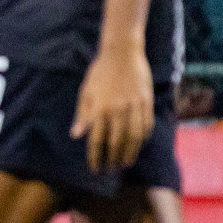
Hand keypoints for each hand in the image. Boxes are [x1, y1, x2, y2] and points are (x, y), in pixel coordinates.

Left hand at [72, 41, 153, 172]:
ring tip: (125, 163)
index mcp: (99, 109)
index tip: (95, 168)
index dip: (95, 157)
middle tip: (111, 169)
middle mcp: (117, 110)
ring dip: (130, 153)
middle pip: (116, 142)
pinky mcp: (147, 101)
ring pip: (134, 137)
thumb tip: (76, 135)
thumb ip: (82, 115)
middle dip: (113, 159)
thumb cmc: (100, 72)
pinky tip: (139, 144)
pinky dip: (143, 138)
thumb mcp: (86, 92)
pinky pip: (146, 125)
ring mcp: (134, 106)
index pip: (96, 140)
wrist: (122, 53)